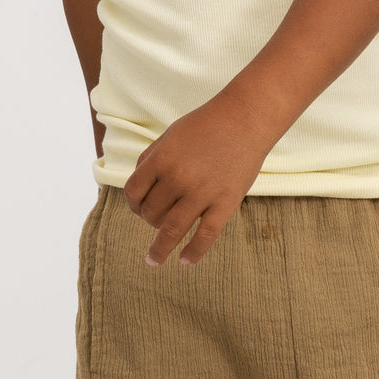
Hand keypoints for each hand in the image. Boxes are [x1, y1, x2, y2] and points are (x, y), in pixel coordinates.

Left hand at [123, 91, 276, 267]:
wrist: (246, 118)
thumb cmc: (206, 124)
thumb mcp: (171, 134)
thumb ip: (151, 159)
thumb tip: (137, 190)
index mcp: (162, 159)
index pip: (133, 193)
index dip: (132, 204)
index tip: (137, 209)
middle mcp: (178, 178)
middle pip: (151, 213)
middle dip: (149, 219)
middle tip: (155, 219)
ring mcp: (202, 193)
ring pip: (171, 231)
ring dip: (159, 249)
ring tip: (153, 260)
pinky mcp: (225, 203)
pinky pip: (205, 236)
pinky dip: (193, 252)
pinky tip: (184, 260)